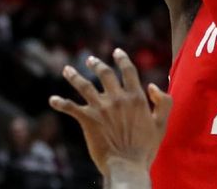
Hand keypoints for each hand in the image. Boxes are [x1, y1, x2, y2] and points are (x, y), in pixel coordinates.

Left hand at [49, 48, 171, 177]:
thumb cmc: (145, 147)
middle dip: (96, 64)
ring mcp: (100, 108)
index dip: (122, 59)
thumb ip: (163, 102)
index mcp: (135, 97)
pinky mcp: (87, 120)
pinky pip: (70, 108)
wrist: (127, 165)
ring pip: (84, 86)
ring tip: (67, 70)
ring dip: (74, 76)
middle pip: (104, 74)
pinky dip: (60, 103)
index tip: (117, 52)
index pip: (128, 71)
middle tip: (90, 59)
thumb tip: (152, 85)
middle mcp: (117, 98)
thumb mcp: (161, 123)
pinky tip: (53, 100)